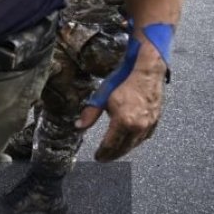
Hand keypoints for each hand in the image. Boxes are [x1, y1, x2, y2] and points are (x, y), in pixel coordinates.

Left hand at [77, 44, 166, 161]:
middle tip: (104, 158)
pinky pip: (143, 138)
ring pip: (134, 145)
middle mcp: (137, 127)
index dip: (103, 153)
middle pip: (123, 148)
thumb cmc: (122, 82)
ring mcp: (148, 126)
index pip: (110, 144)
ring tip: (114, 152)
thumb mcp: (102, 96)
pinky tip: (129, 142)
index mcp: (123, 122)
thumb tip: (78, 126)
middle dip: (112, 155)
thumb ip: (90, 113)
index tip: (97, 157)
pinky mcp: (155, 122)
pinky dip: (134, 143)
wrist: (147, 73)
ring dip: (123, 150)